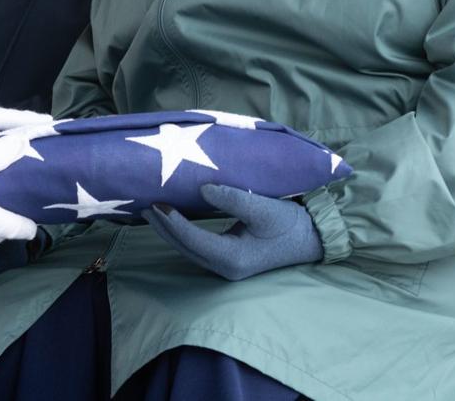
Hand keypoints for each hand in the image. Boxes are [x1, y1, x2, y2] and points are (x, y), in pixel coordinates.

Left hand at [144, 184, 322, 280]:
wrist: (312, 237)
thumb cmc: (289, 223)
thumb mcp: (263, 208)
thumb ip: (232, 198)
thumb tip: (202, 187)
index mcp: (232, 258)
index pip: (191, 239)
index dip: (171, 221)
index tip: (156, 203)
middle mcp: (225, 267)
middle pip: (184, 247)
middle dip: (162, 227)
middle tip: (143, 205)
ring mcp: (226, 265)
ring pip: (188, 248)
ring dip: (169, 230)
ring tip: (151, 210)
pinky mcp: (229, 258)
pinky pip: (197, 246)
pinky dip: (182, 232)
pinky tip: (173, 219)